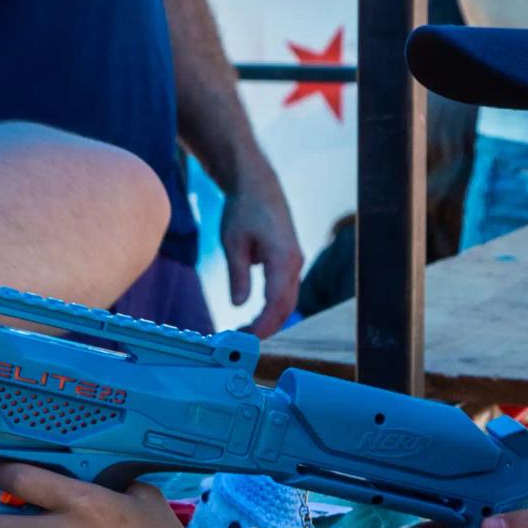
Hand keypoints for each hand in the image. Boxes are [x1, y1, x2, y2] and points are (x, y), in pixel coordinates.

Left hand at [219, 167, 301, 336]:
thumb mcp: (232, 242)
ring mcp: (295, 263)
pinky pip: (285, 291)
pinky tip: (255, 317)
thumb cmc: (243, 209)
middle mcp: (294, 263)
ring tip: (244, 332)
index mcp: (283, 258)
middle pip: (286, 307)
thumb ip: (237, 274)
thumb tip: (239, 305)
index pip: (276, 302)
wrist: (258, 185)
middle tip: (241, 341)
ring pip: (288, 301)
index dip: (263, 325)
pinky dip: (272, 308)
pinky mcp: (289, 262)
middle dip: (266, 328)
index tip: (246, 339)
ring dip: (269, 320)